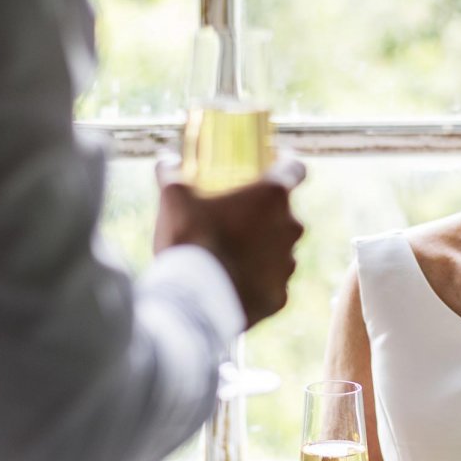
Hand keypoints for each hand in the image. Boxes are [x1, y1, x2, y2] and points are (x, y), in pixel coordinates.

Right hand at [154, 156, 305, 327]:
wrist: (194, 300)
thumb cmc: (189, 239)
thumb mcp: (174, 198)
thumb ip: (171, 173)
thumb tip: (165, 160)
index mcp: (272, 197)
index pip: (294, 170)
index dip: (287, 165)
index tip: (277, 164)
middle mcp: (290, 228)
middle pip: (285, 213)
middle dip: (265, 213)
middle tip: (236, 217)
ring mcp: (288, 265)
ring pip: (280, 249)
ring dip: (262, 248)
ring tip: (229, 254)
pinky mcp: (280, 296)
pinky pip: (271, 283)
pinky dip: (256, 281)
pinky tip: (231, 283)